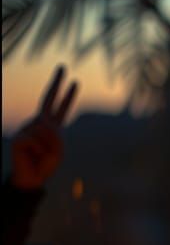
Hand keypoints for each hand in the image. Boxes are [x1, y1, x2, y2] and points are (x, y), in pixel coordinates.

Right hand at [11, 65, 77, 189]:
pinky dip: (38, 150)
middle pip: (48, 98)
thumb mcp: (58, 151)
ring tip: (40, 155)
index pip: (62, 107)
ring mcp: (28, 127)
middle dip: (56, 82)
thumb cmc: (46, 165)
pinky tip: (31, 154)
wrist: (32, 178)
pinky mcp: (19, 136)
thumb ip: (55, 136)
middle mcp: (39, 122)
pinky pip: (35, 140)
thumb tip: (42, 123)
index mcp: (53, 126)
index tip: (75, 81)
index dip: (68, 95)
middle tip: (63, 66)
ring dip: (47, 147)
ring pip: (45, 130)